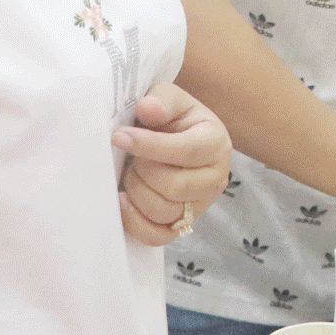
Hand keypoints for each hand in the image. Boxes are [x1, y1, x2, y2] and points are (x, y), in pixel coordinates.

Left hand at [117, 82, 233, 245]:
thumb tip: (148, 109)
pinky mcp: (182, 224)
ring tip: (130, 173)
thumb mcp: (168, 98)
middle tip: (130, 157)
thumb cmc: (169, 117)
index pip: (187, 151)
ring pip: (164, 211)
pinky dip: (136, 222)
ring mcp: (200, 205)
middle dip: (142, 171)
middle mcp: (215, 177)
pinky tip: (122, 201)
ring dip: (137, 192)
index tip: (119, 136)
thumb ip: (161, 100)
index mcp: (216, 142)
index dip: (150, 146)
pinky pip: (159, 236)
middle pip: (175, 186)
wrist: (170, 137)